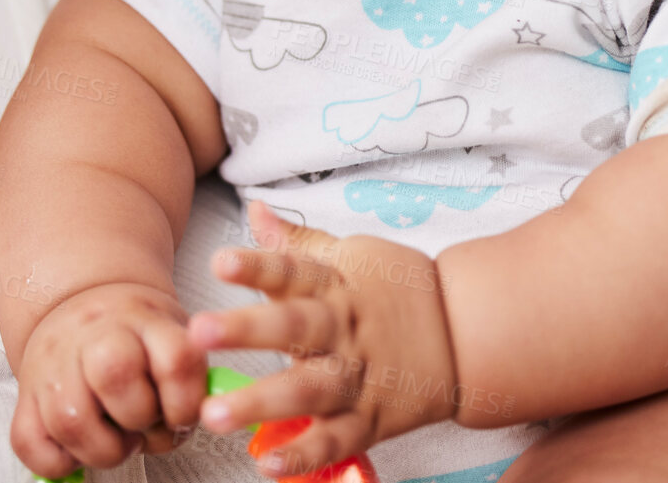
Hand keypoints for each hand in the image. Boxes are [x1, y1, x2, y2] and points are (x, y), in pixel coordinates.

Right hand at [10, 281, 209, 476]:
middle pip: (114, 374)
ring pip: (71, 419)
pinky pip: (29, 442)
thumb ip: (189, 373)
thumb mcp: (174, 331)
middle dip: (139, 419)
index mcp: (145, 319)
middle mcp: (95, 334)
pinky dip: (60, 462)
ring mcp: (54, 363)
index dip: (186, 404)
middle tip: (144, 426)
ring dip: (104, 450)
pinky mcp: (25, 394)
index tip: (181, 417)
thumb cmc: (136, 332)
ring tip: (118, 442)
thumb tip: (197, 419)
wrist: (81, 304)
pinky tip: (82, 449)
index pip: (176, 359)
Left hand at [188, 200, 460, 477]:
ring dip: (262, 402)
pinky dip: (306, 456)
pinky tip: (269, 465)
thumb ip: (298, 243)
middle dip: (246, 329)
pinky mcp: (371, 420)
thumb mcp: (353, 255)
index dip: (257, 266)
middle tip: (199, 332)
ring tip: (214, 412)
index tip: (220, 261)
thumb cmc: (402, 290)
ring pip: (309, 389)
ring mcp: (359, 378)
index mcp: (337, 286)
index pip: (293, 270)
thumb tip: (256, 210)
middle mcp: (344, 331)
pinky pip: (336, 441)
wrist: (468, 332)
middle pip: (294, 327)